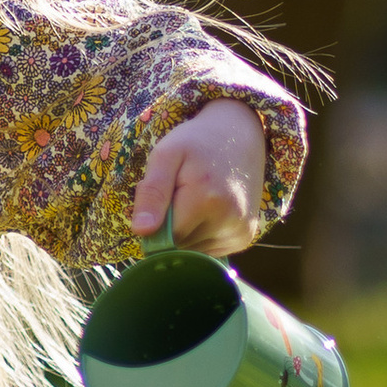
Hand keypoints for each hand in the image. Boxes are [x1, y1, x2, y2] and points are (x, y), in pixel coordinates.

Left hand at [130, 102, 267, 255]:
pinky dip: (201, 234)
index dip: (157, 223)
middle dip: (172, 227)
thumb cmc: (197, 142)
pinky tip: (208, 210)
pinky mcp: (245, 237)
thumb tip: (141, 232)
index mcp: (206, 200)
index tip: (163, 197)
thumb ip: (152, 193)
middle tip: (180, 194)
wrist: (238, 134)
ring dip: (187, 232)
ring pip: (194, 251)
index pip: (165, 239)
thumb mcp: (166, 155)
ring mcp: (240, 231)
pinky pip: (209, 249)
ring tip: (195, 200)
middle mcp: (229, 221)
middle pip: (181, 247)